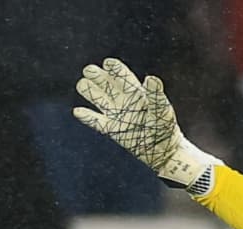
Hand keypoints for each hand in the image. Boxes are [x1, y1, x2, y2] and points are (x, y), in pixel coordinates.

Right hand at [73, 58, 218, 192]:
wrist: (164, 151)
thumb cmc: (165, 128)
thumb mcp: (162, 110)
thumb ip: (155, 95)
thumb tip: (151, 78)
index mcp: (136, 93)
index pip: (122, 76)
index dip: (114, 68)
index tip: (107, 63)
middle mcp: (124, 101)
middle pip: (106, 84)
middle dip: (97, 76)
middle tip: (89, 70)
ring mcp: (117, 115)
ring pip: (99, 99)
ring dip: (89, 91)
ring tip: (81, 84)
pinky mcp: (112, 130)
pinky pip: (96, 122)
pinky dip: (87, 117)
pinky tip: (77, 111)